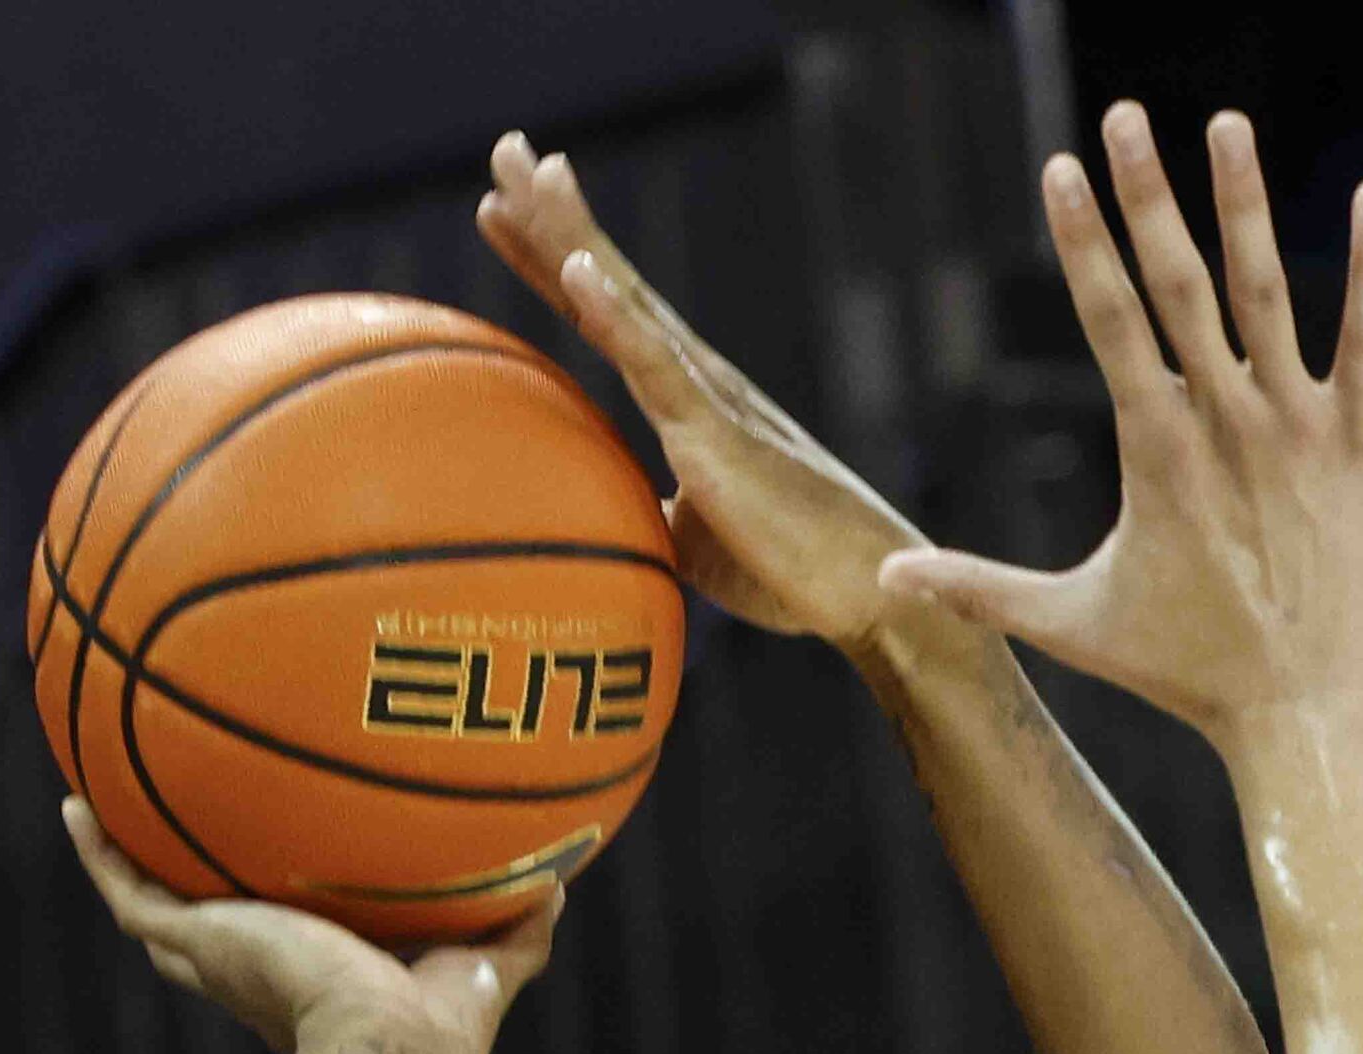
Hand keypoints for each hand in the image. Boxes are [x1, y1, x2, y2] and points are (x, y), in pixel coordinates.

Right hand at [67, 798, 559, 1053]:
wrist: (388, 1041)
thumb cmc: (439, 1028)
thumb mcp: (483, 968)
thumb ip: (516, 935)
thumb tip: (560, 885)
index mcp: (309, 989)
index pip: (276, 960)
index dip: (265, 930)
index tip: (264, 893)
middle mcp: (253, 976)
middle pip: (202, 940)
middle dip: (184, 904)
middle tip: (168, 851)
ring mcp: (217, 958)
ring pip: (154, 914)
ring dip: (125, 868)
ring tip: (99, 815)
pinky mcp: (198, 941)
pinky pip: (129, 890)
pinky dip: (99, 851)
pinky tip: (76, 805)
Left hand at [480, 132, 944, 652]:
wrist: (859, 592)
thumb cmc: (787, 569)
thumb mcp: (693, 541)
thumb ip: (654, 516)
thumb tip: (615, 527)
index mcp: (687, 402)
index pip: (606, 319)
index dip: (552, 265)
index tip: (502, 214)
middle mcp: (696, 379)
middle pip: (609, 284)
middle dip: (554, 218)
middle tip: (506, 152)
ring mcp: (707, 397)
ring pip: (626, 301)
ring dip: (572, 236)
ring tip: (529, 171)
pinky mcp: (717, 432)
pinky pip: (657, 364)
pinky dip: (614, 313)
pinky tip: (577, 266)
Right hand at [875, 108, 1362, 752]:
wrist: (1301, 708)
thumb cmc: (1180, 669)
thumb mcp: (1070, 625)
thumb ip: (979, 587)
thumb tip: (883, 579)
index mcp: (1154, 448)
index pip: (1106, 319)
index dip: (1082, 238)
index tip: (1062, 167)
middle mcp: (1224, 420)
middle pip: (1177, 282)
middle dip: (1147, 194)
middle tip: (1125, 115)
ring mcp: (1297, 424)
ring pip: (1267, 290)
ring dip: (1245, 202)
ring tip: (1225, 122)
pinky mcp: (1361, 440)